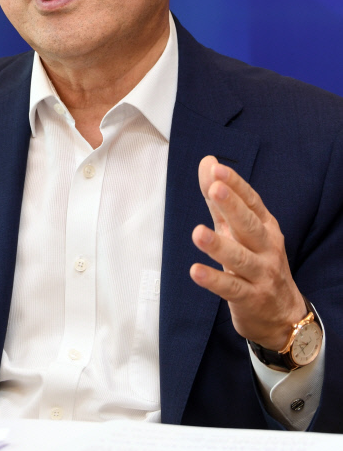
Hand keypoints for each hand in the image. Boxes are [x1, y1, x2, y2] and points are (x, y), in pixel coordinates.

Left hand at [190, 156, 305, 349]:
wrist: (283, 316)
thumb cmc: (257, 262)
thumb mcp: (239, 230)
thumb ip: (220, 200)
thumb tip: (208, 162)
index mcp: (265, 226)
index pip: (252, 201)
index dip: (235, 185)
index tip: (217, 168)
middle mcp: (267, 248)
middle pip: (249, 225)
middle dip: (232, 206)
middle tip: (215, 189)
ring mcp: (261, 274)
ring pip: (240, 257)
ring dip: (219, 245)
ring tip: (197, 232)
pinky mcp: (251, 299)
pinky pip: (231, 288)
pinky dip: (214, 280)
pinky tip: (195, 271)